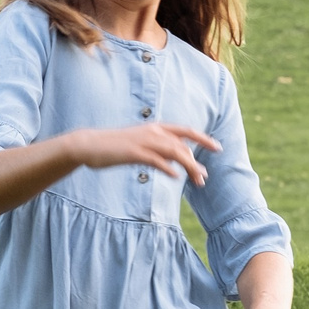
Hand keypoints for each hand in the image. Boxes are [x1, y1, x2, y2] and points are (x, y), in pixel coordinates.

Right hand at [63, 123, 218, 186]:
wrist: (90, 144)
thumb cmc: (116, 146)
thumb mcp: (141, 144)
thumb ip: (159, 150)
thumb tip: (176, 161)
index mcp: (156, 128)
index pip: (186, 131)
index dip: (203, 139)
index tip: (217, 148)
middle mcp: (153, 132)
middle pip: (182, 146)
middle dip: (196, 162)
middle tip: (204, 178)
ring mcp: (144, 141)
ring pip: (174, 152)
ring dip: (188, 167)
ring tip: (197, 181)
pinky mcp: (134, 153)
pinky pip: (157, 160)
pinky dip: (168, 168)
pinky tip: (175, 177)